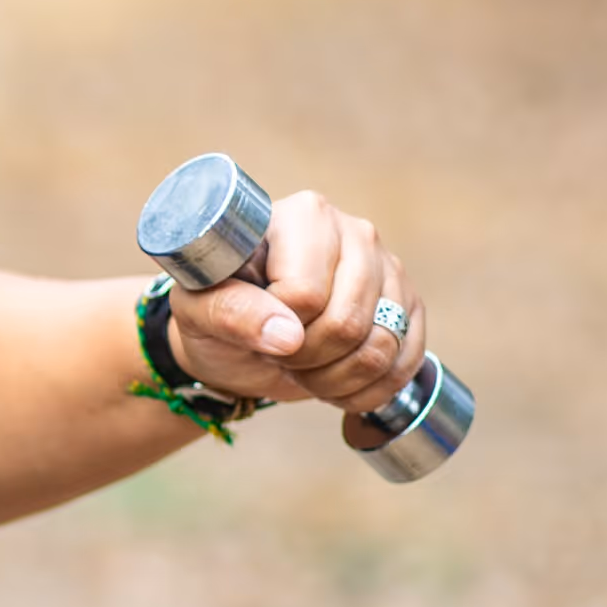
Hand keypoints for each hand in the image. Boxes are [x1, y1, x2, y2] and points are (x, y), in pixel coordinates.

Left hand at [165, 189, 427, 414]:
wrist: (237, 336)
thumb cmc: (214, 310)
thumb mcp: (198, 310)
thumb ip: (230, 313)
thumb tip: (287, 335)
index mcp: (301, 217)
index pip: (304, 293)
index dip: (276, 328)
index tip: (254, 328)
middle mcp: (354, 232)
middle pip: (346, 322)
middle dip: (305, 359)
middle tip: (278, 354)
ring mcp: (388, 269)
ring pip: (381, 347)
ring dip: (335, 379)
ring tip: (304, 367)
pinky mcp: (408, 306)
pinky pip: (405, 363)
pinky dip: (367, 389)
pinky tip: (335, 382)